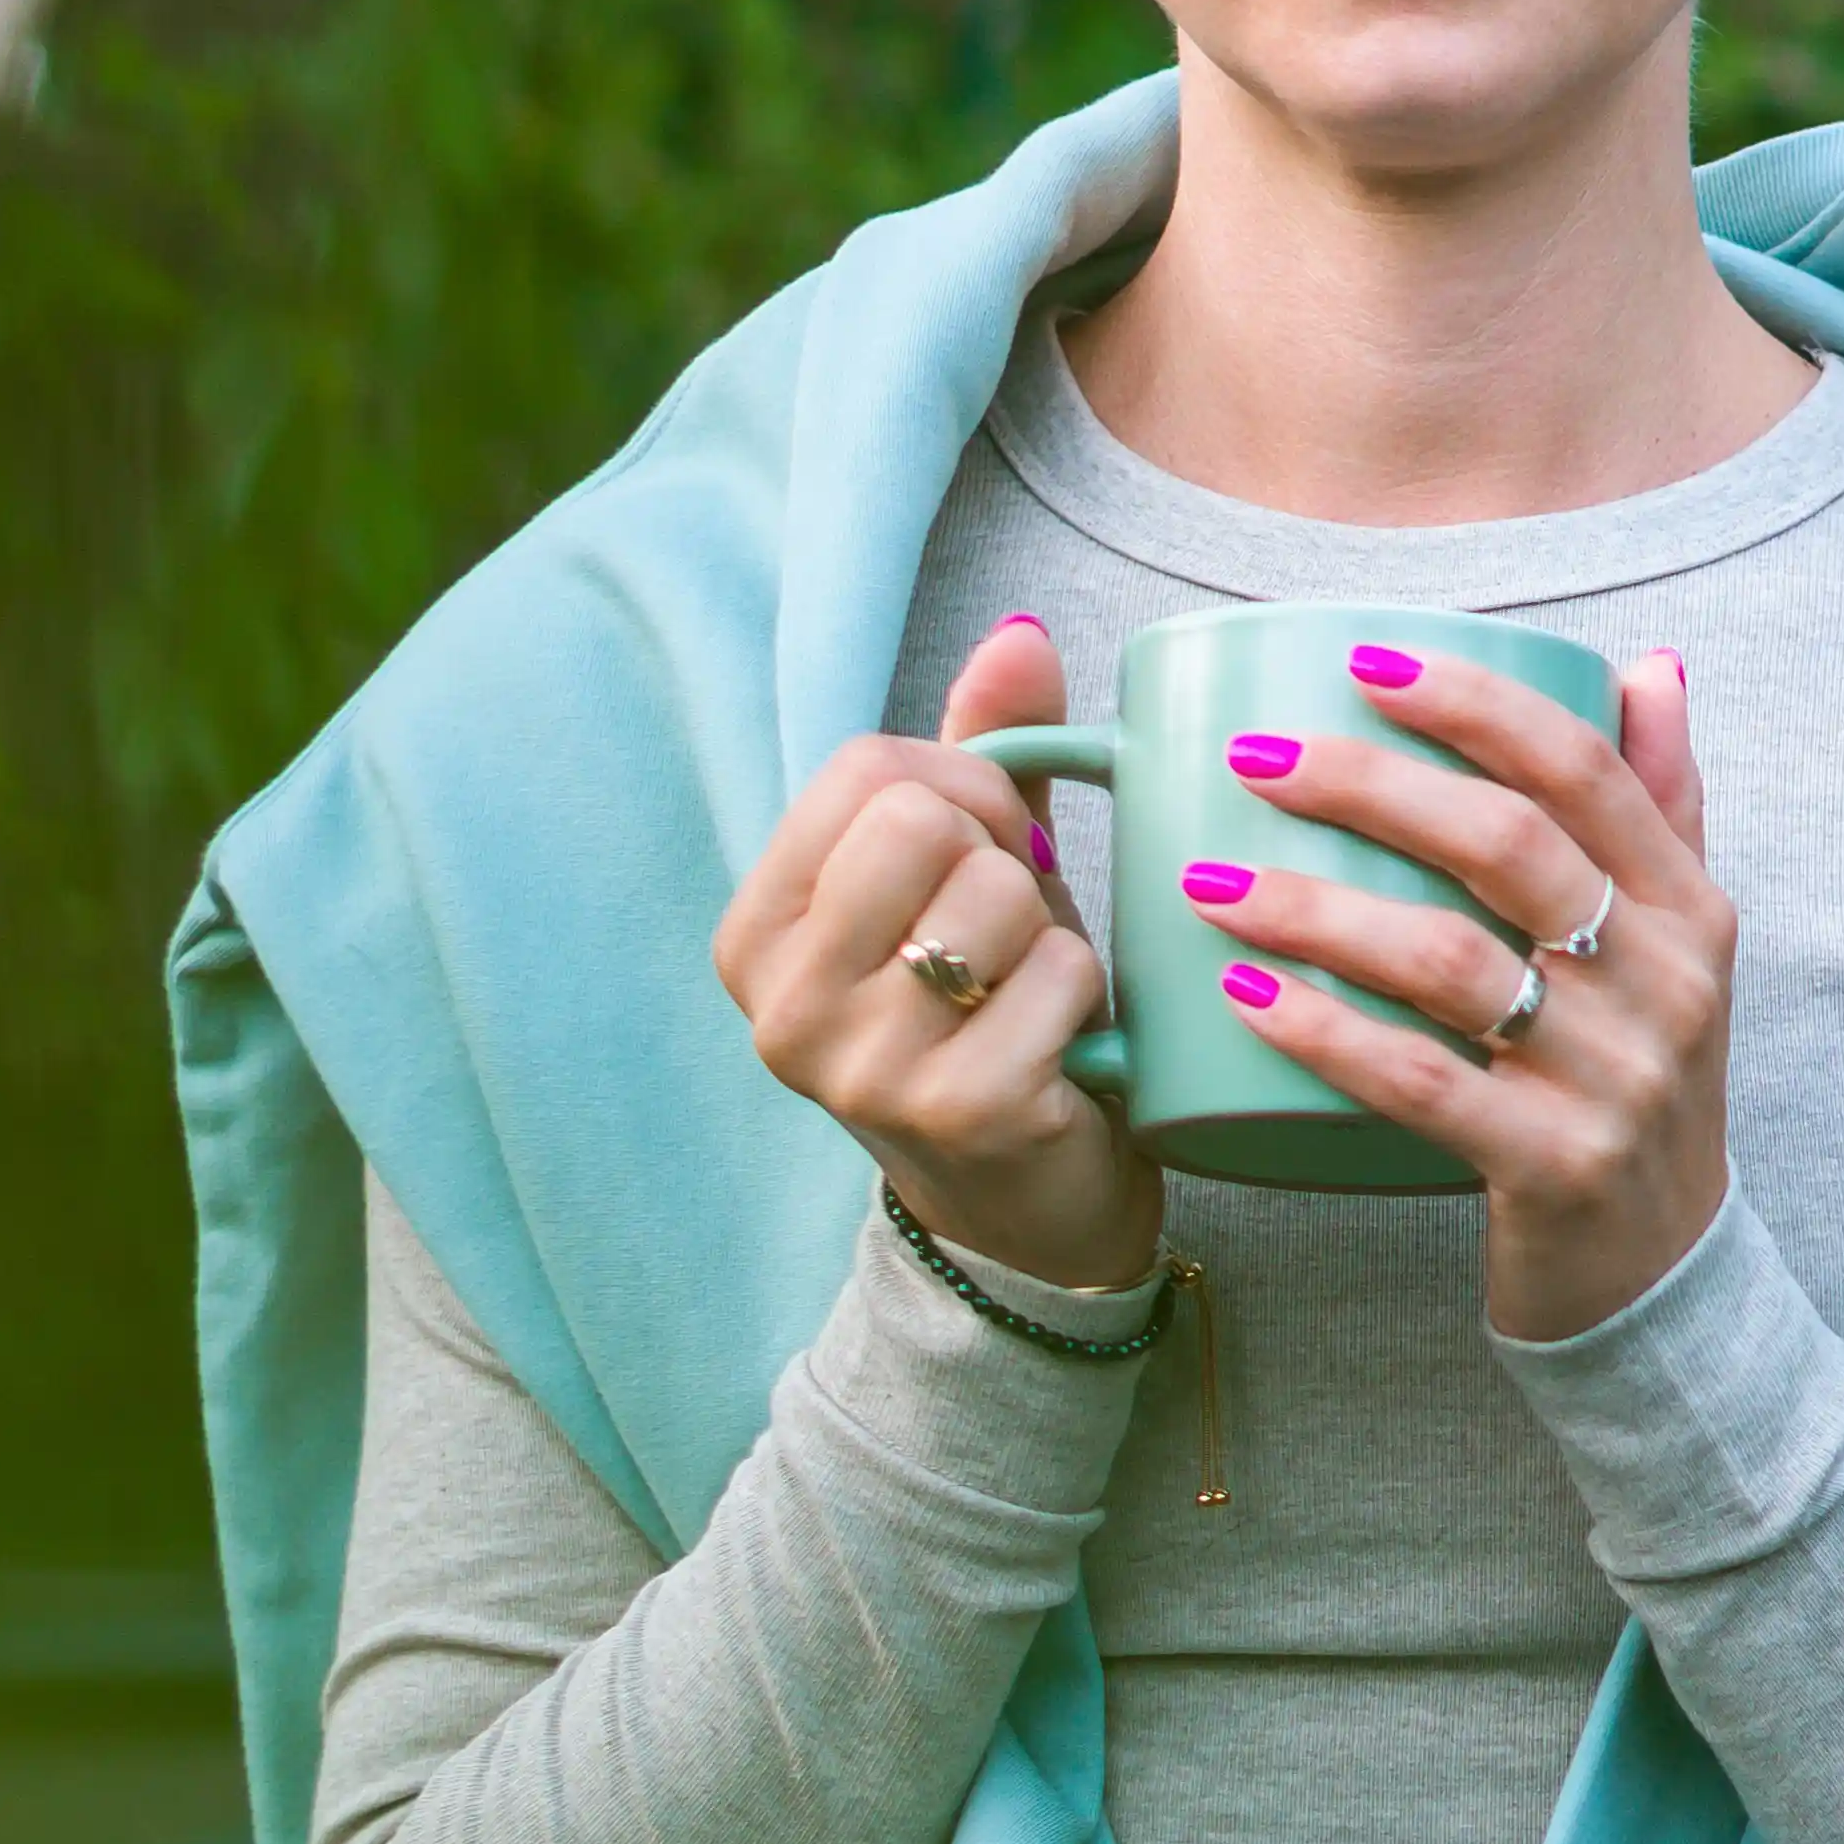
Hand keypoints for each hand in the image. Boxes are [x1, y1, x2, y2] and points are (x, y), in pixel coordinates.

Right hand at [713, 617, 1164, 1292]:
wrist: (1031, 1208)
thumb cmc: (993, 1019)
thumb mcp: (973, 878)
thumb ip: (984, 758)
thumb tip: (1021, 636)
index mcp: (758, 933)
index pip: (864, 768)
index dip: (959, 787)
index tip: (982, 854)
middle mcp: (781, 1004)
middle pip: (921, 818)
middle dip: (1002, 858)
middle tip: (1012, 932)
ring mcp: (859, 1067)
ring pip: (996, 893)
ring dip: (1049, 934)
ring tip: (1028, 998)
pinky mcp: (956, 1112)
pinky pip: (1056, 974)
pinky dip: (1084, 1000)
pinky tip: (1062, 1052)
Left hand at [1207, 648, 1727, 1340]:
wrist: (1663, 1275)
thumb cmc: (1635, 1083)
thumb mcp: (1679, 949)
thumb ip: (1661, 807)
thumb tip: (1646, 666)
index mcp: (1688, 906)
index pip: (1582, 769)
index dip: (1473, 702)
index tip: (1364, 663)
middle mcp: (1664, 982)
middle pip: (1506, 845)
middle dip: (1369, 785)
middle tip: (1256, 758)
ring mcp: (1614, 1079)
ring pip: (1449, 962)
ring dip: (1317, 909)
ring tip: (1211, 880)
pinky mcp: (1554, 1166)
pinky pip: (1421, 1085)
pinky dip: (1326, 1034)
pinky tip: (1244, 999)